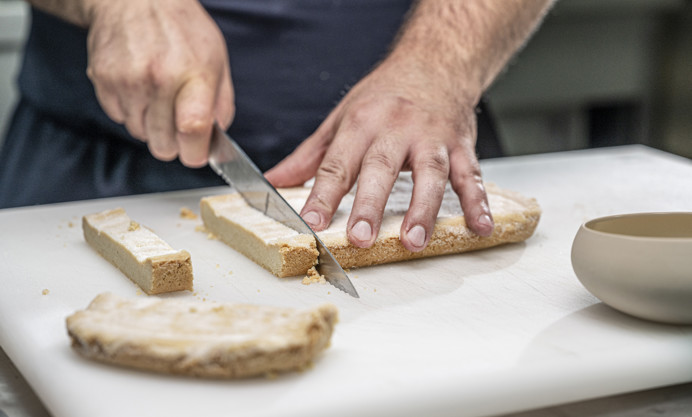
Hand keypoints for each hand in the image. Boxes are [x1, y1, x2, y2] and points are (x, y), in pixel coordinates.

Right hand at [85, 0, 233, 166]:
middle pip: (163, 144)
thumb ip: (221, 104)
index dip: (195, 153)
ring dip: (151, 126)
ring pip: (140, 134)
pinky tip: (139, 88)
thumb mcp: (217, 60)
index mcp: (194, 74)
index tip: (196, 155)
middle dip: (173, 144)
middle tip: (178, 126)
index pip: (193, 129)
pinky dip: (131, 112)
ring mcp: (127, 80)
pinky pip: (119, 118)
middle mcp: (159, 78)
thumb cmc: (182, 30)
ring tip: (158, 97)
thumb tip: (216, 140)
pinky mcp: (102, 80)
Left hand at [265, 55, 493, 252]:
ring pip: (429, 173)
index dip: (323, 195)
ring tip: (413, 241)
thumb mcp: (342, 118)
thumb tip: (274, 181)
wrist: (435, 63)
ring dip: (423, 209)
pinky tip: (479, 227)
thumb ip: (310, 156)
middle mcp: (396, 129)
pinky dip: (478, 201)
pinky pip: (472, 175)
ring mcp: (432, 138)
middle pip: (381, 168)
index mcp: (361, 123)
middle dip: (370, 204)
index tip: (312, 223)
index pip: (337, 164)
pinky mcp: (462, 145)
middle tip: (361, 237)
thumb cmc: (385, 95)